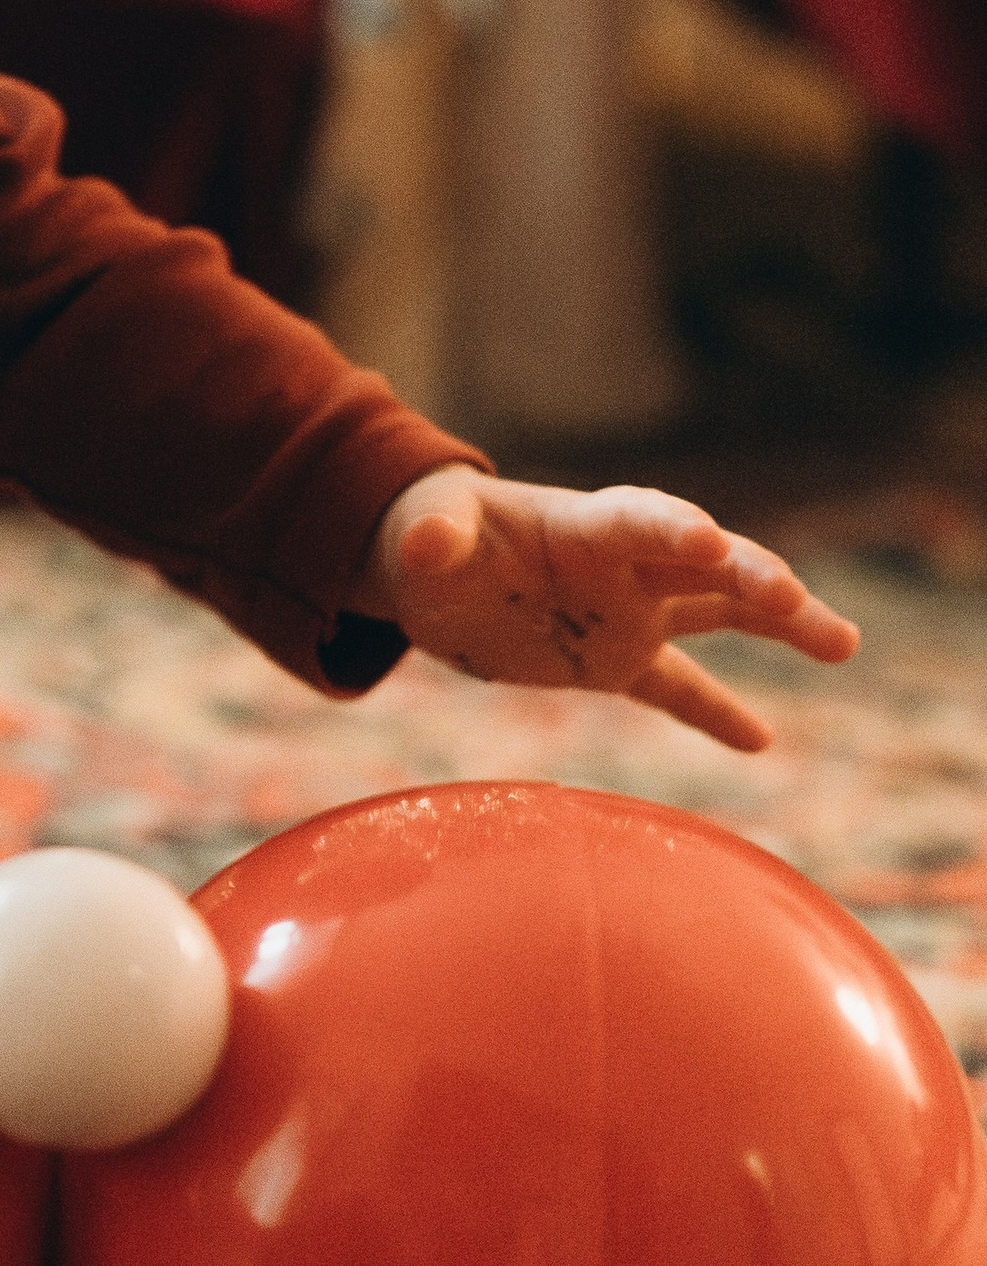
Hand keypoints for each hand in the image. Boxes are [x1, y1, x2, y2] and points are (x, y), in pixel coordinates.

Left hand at [358, 467, 858, 751]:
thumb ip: (432, 539)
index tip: (711, 544)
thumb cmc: (427, 532)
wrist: (427, 569)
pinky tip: (761, 743)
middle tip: (796, 602)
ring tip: (843, 644)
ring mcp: (626, 612)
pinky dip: (714, 714)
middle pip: (703, 566)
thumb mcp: (422, 532)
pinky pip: (676, 689)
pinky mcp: (613, 660)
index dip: (671, 530)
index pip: (636, 522)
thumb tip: (426, 549)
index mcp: (579, 526)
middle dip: (752, 577)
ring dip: (780, 625)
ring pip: (717, 614)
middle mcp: (621, 567)